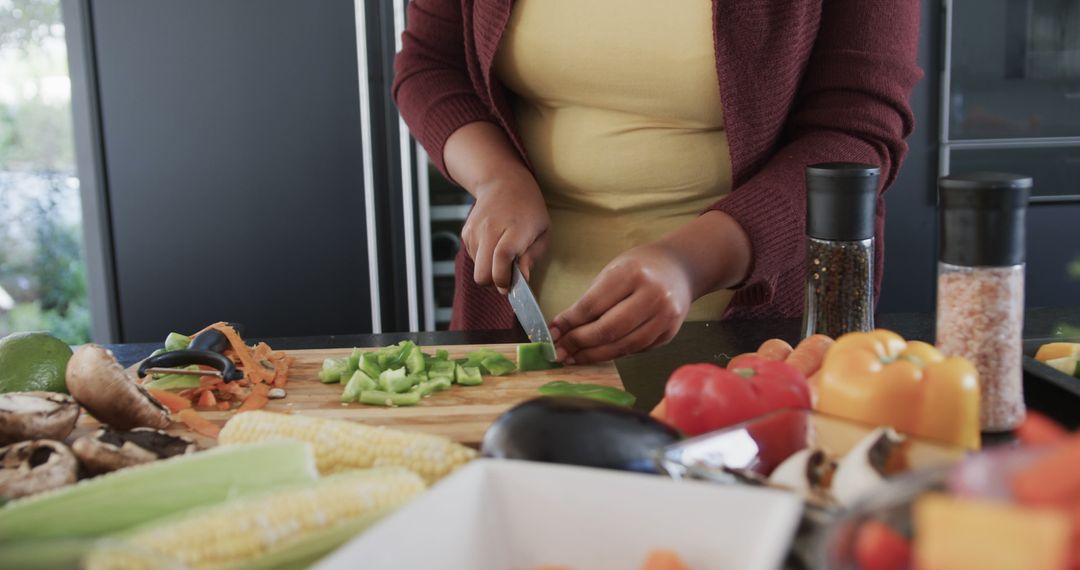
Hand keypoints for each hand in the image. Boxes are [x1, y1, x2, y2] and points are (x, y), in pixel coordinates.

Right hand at [461, 170, 549, 292]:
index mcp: (515, 228)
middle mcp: (491, 228)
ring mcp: (475, 230)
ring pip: (476, 269)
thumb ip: (533, 256)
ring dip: (489, 271)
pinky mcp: (466, 232)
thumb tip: (523, 278)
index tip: (510, 287)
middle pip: (483, 272)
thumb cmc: (529, 210)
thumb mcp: (543, 231)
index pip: (501, 259)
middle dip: (494, 283)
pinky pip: (472, 258)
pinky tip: (494, 247)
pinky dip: (482, 260)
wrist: (503, 182)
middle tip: (507, 278)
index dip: (503, 279)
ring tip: (503, 258)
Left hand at [549, 242, 691, 364]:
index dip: (569, 322)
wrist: (680, 268)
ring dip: (594, 355)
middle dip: (579, 343)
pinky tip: (598, 353)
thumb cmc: (641, 267)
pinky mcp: (670, 333)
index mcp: (632, 274)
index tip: (553, 332)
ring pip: (623, 346)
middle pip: (608, 329)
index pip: (593, 305)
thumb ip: (591, 299)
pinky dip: (614, 353)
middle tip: (560, 351)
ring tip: (574, 358)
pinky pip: (636, 349)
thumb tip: (563, 329)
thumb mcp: (613, 271)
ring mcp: (664, 317)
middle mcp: (652, 296)